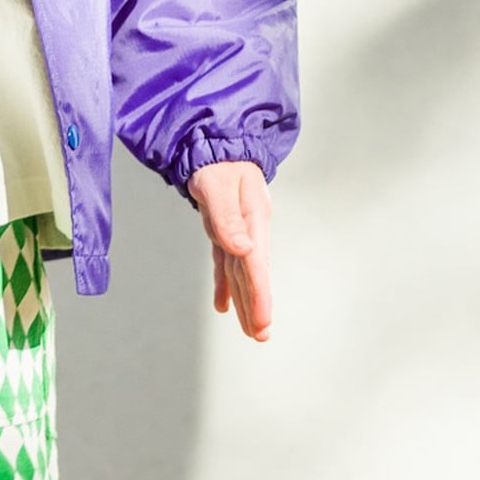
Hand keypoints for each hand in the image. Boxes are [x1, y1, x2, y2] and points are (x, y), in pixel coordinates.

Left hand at [188, 161, 271, 342]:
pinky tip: (224, 306)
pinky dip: (225, 285)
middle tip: (261, 334)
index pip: (256, 263)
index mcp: (254, 219)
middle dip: (257, 306)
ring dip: (246, 301)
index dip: (260, 294)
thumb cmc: (217, 161)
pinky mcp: (226, 232)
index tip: (263, 321)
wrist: (216, 145)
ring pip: (241, 273)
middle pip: (252, 274)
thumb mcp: (218, 184)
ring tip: (253, 330)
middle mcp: (250, 229)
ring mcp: (239, 232)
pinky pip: (227, 264)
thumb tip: (242, 249)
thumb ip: (227, 217)